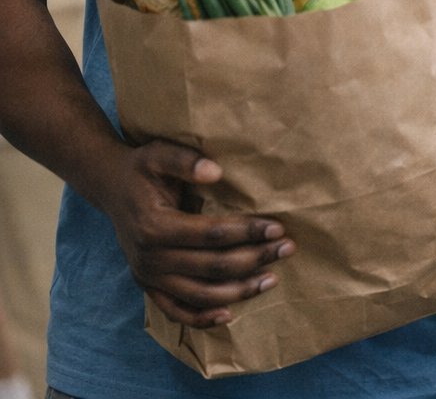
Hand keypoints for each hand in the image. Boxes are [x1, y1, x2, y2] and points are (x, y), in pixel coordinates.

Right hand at [98, 139, 292, 327]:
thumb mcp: (159, 154)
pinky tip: (229, 315)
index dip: (247, 232)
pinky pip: (175, 311)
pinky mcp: (147, 286)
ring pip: (199, 294)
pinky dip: (201, 317)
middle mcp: (150, 258)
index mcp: (155, 226)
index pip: (212, 235)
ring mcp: (147, 276)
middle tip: (288, 249)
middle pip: (212, 266)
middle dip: (254, 259)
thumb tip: (216, 172)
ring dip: (238, 291)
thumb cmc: (142, 169)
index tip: (278, 228)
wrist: (110, 187)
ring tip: (272, 280)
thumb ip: (185, 161)